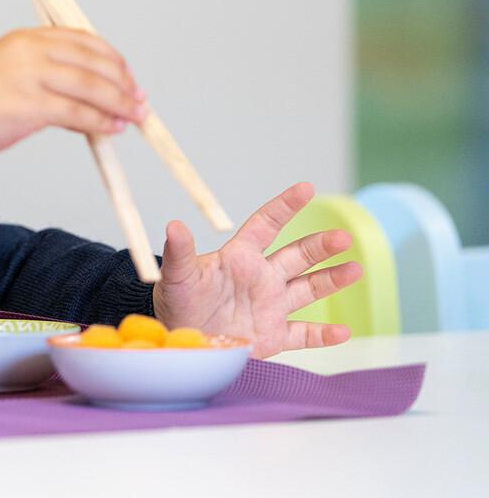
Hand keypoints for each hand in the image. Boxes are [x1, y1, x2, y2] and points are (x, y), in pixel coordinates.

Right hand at [0, 27, 146, 158]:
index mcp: (27, 38)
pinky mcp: (30, 105)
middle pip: (93, 62)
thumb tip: (90, 102)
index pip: (83, 41)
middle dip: (123, 83)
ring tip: (135, 116)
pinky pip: (78, 113)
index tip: (127, 77)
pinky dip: (101, 122)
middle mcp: (31, 52)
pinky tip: (112, 129)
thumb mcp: (12, 74)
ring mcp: (31, 77)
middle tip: (139, 100)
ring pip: (91, 87)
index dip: (112, 59)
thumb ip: (49, 80)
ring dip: (120, 103)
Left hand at [151, 182, 362, 358]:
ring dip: (331, 279)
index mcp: (239, 258)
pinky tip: (344, 331)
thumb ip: (180, 253)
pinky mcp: (273, 336)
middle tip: (343, 238)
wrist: (180, 340)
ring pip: (308, 289)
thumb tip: (173, 225)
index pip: (267, 225)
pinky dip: (324, 334)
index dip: (285, 206)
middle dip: (320, 246)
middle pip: (297, 255)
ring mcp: (270, 306)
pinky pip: (303, 334)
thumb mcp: (177, 276)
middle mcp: (260, 278)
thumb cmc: (176, 302)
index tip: (306, 187)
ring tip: (356, 269)